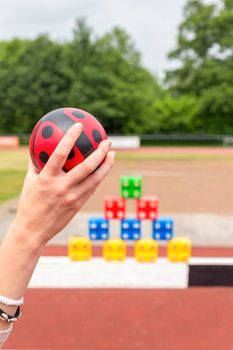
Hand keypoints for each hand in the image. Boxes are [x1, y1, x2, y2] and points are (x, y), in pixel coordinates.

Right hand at [13, 123, 113, 245]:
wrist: (33, 231)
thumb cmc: (29, 204)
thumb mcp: (29, 182)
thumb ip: (35, 164)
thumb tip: (39, 147)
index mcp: (47, 179)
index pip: (59, 153)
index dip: (70, 138)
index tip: (78, 125)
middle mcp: (61, 188)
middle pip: (86, 167)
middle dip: (100, 152)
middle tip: (107, 141)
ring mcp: (72, 198)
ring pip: (95, 179)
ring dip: (106, 165)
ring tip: (112, 154)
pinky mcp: (78, 206)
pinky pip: (92, 189)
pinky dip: (98, 178)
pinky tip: (103, 170)